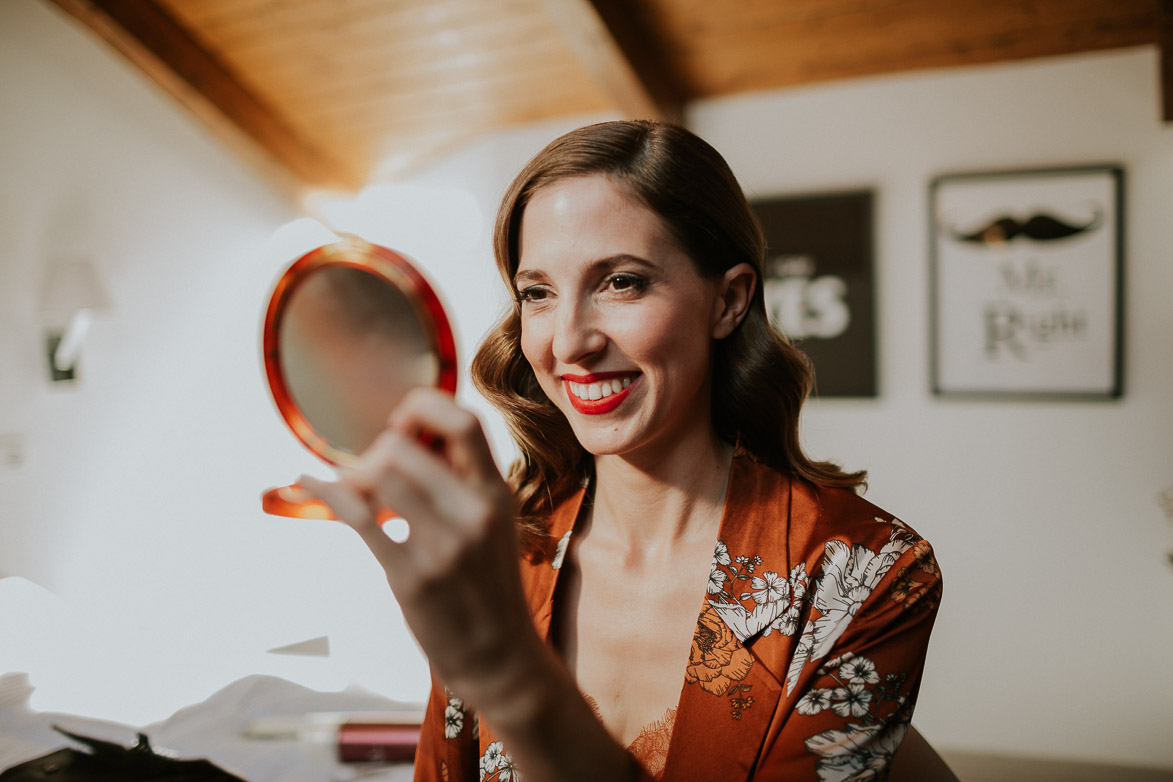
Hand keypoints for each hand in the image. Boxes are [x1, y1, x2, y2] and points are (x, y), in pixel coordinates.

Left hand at [299, 388, 540, 704]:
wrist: (499, 655)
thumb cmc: (488, 585)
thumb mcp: (494, 524)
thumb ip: (464, 480)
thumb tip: (411, 434)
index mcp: (496, 494)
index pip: (463, 421)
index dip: (423, 408)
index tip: (402, 423)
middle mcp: (474, 514)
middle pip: (405, 447)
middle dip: (375, 451)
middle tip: (369, 473)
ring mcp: (444, 546)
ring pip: (381, 474)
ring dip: (354, 474)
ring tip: (353, 489)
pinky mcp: (412, 576)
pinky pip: (359, 515)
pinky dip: (324, 489)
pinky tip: (306, 480)